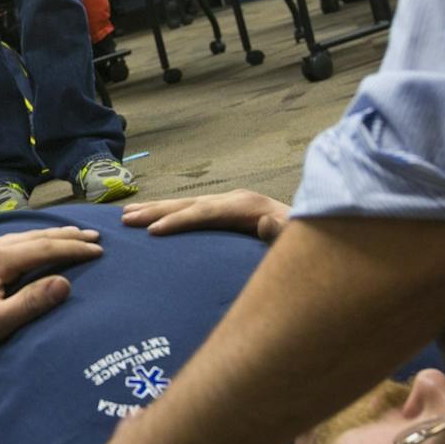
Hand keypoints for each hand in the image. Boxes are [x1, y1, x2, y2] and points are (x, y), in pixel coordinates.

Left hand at [0, 227, 102, 372]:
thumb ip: (31, 302)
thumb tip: (65, 283)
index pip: (43, 249)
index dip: (73, 249)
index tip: (99, 250)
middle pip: (32, 238)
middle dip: (65, 237)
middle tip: (94, 235)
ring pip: (19, 238)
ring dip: (47, 237)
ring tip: (72, 236)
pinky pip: (6, 243)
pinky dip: (28, 242)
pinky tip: (34, 246)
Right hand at [122, 189, 289, 239]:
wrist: (318, 231)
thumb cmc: (301, 243)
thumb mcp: (295, 242)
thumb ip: (281, 235)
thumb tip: (264, 224)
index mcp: (246, 207)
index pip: (204, 213)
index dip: (177, 221)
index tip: (152, 232)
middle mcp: (234, 200)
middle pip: (188, 204)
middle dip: (156, 211)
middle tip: (126, 220)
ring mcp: (229, 203)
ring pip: (186, 204)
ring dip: (156, 209)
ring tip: (127, 215)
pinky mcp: (226, 211)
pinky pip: (192, 210)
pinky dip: (169, 213)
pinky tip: (151, 217)